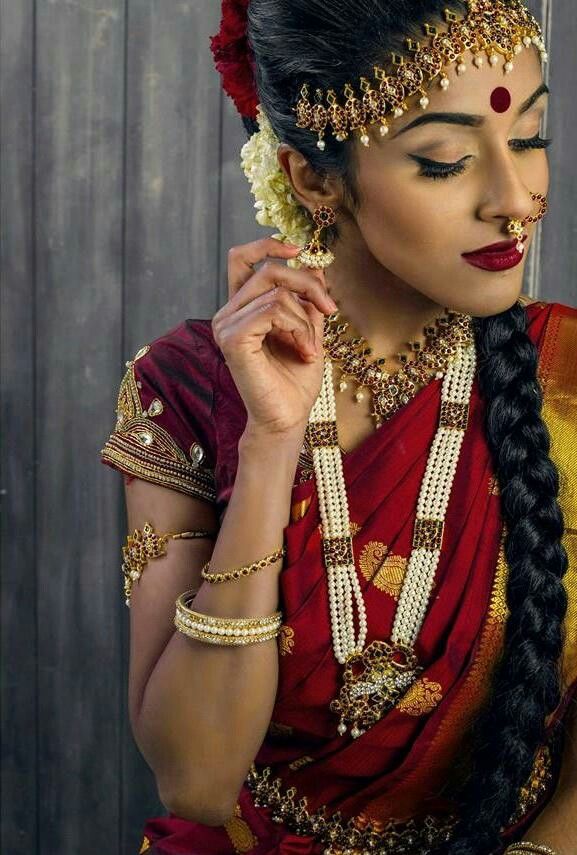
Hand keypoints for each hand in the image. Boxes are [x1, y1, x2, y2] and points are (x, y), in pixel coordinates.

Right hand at [211, 237, 336, 437]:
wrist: (287, 419)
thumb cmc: (294, 382)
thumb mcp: (309, 330)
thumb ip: (307, 299)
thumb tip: (315, 263)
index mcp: (241, 309)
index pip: (242, 259)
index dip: (268, 245)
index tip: (300, 249)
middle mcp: (228, 314)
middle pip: (267, 269)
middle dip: (307, 284)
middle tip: (329, 310)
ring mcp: (226, 326)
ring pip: (276, 292)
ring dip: (305, 320)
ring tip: (310, 348)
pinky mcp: (233, 338)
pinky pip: (273, 309)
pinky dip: (297, 328)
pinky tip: (303, 351)